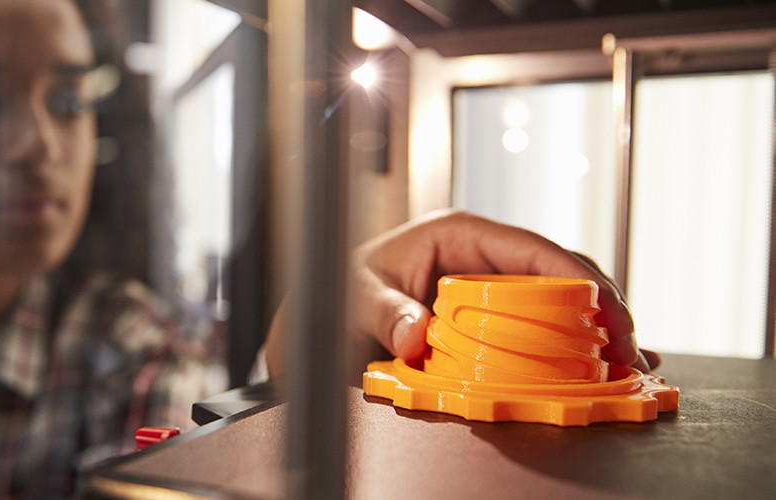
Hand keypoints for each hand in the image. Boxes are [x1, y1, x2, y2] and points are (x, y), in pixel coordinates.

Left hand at [264, 210, 657, 377]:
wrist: (323, 318)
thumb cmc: (337, 292)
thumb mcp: (353, 297)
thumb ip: (382, 311)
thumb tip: (414, 332)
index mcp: (456, 234)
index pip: (530, 248)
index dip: (576, 276)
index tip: (607, 308)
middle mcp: (481, 255)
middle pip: (557, 272)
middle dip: (601, 307)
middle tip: (630, 348)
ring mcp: (489, 285)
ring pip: (559, 299)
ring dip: (596, 329)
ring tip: (630, 362)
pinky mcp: (490, 315)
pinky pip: (540, 325)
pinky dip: (574, 345)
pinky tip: (604, 368)